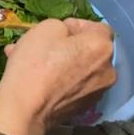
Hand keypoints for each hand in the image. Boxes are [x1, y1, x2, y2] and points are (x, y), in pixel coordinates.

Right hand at [0, 18, 115, 134]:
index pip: (97, 27)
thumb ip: (62, 26)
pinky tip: (38, 80)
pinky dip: (60, 80)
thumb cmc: (36, 63)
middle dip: (68, 46)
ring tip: (33, 63)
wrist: (25, 109)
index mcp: (102, 47)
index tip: (57, 30)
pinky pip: (74, 86)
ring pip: (79, 69)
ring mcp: (98, 92)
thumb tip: (66, 37)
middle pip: (89, 50)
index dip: (77, 25)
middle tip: (43, 47)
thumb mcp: (45, 28)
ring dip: (61, 63)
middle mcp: (108, 70)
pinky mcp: (84, 107)